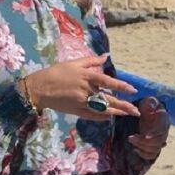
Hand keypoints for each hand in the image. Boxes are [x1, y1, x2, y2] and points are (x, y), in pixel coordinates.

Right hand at [24, 54, 138, 120]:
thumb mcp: (74, 63)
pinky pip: (91, 116)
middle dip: (123, 105)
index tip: (133, 90)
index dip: (121, 86)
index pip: (108, 82)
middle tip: (136, 110)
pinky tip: (110, 117)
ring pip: (101, 109)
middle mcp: (86, 90)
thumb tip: (106, 57)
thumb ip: (91, 60)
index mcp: (86, 77)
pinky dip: (101, 117)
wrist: (38, 88)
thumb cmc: (56, 72)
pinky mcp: (75, 111)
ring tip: (127, 114)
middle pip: (108, 99)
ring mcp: (81, 102)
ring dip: (116, 112)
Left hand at [128, 96, 170, 160]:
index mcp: (164, 120)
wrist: (149, 113)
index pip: (163, 128)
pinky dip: (144, 154)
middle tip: (130, 137)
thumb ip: (150, 102)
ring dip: (142, 147)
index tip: (145, 135)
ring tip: (131, 140)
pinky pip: (152, 155)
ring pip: (155, 149)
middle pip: (158, 141)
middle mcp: (164, 131)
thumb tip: (152, 107)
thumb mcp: (148, 101)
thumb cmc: (148, 106)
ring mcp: (160, 140)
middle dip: (143, 141)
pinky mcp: (154, 146)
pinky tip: (135, 149)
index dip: (155, 133)